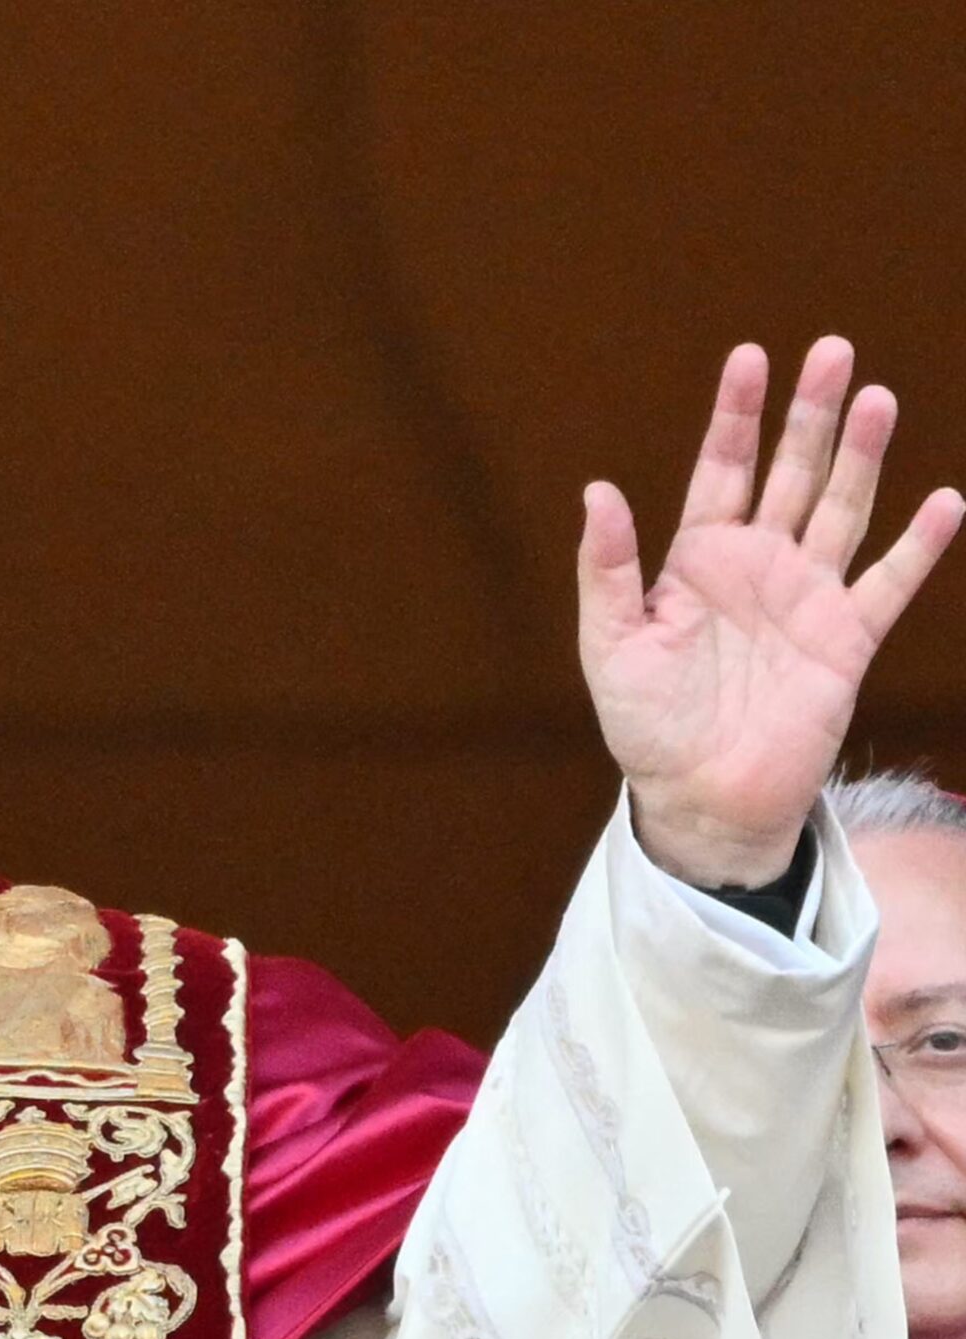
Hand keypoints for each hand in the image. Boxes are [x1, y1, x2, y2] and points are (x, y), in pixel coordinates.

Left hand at [578, 337, 963, 886]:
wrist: (700, 797)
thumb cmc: (645, 723)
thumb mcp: (609, 642)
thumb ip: (607, 568)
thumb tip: (598, 491)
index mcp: (696, 559)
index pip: (721, 469)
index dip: (736, 415)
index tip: (751, 356)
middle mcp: (757, 566)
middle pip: (790, 472)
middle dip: (809, 414)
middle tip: (832, 350)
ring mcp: (806, 598)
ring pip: (841, 509)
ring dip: (860, 456)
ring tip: (877, 398)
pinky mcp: (846, 641)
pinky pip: (888, 584)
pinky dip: (918, 545)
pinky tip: (943, 502)